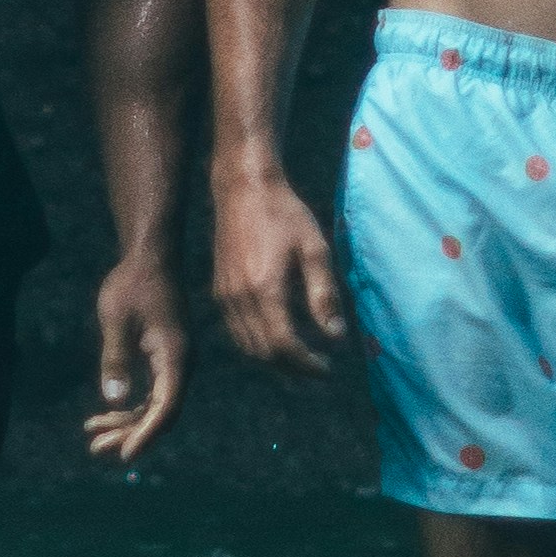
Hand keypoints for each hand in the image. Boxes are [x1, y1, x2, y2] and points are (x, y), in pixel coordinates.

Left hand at [84, 246, 190, 464]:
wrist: (150, 256)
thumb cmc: (133, 282)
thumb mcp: (117, 317)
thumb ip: (115, 358)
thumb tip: (114, 400)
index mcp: (175, 355)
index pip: (165, 408)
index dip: (144, 434)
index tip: (124, 455)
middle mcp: (181, 364)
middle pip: (159, 414)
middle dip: (128, 433)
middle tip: (95, 449)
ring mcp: (174, 364)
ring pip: (153, 407)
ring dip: (126, 423)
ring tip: (92, 436)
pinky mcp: (164, 360)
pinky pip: (150, 394)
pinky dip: (128, 406)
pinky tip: (103, 415)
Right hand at [211, 163, 350, 373]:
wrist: (244, 187)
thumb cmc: (285, 213)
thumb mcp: (314, 248)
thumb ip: (325, 294)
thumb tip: (336, 336)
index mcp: (265, 288)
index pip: (285, 346)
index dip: (308, 365)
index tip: (328, 368)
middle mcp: (240, 298)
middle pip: (266, 354)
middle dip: (295, 368)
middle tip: (320, 367)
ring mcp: (225, 295)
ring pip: (249, 347)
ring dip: (276, 360)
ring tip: (303, 356)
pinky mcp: (219, 290)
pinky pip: (238, 332)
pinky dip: (259, 344)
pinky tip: (278, 336)